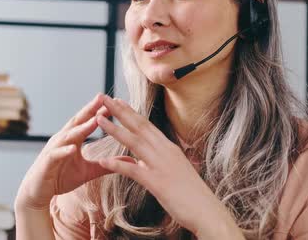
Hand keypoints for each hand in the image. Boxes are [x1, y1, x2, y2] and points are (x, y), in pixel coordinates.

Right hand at [15, 93, 111, 210]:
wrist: (38, 192)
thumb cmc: (61, 178)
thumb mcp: (89, 172)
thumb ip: (108, 165)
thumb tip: (132, 161)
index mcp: (74, 139)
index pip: (88, 121)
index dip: (100, 111)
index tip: (115, 101)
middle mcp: (63, 140)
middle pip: (78, 121)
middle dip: (90, 109)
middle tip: (103, 97)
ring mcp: (54, 149)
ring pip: (69, 135)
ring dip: (82, 127)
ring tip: (95, 120)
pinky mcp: (47, 162)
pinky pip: (56, 155)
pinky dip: (64, 150)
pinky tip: (73, 148)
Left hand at [95, 95, 240, 237]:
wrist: (207, 210)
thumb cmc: (191, 194)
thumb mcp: (172, 171)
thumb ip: (152, 164)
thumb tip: (136, 161)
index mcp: (169, 147)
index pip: (146, 125)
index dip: (131, 112)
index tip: (118, 101)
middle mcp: (165, 151)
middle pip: (139, 126)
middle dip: (120, 111)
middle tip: (104, 98)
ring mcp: (161, 165)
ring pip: (134, 142)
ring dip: (115, 129)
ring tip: (99, 119)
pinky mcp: (157, 183)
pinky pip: (133, 171)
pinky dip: (117, 165)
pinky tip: (103, 161)